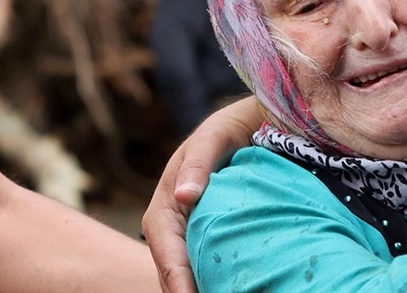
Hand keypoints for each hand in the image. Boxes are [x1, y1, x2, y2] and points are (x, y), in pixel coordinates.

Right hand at [142, 95, 262, 292]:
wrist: (241, 130)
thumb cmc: (224, 132)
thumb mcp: (211, 141)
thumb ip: (198, 166)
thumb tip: (183, 195)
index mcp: (164, 210)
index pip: (167, 255)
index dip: (178, 282)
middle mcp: (171, 230)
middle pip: (174, 275)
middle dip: (188, 292)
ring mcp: (189, 238)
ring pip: (189, 275)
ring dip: (202, 288)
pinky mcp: (206, 240)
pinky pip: (206, 267)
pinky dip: (214, 281)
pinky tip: (236, 286)